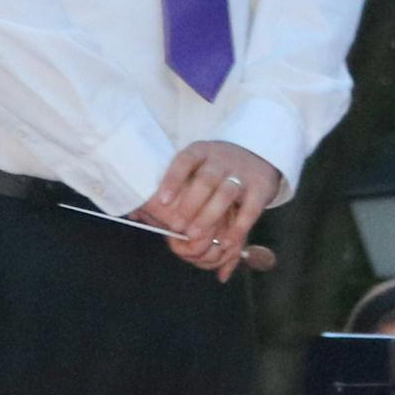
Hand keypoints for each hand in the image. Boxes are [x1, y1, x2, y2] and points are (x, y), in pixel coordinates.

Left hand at [139, 141, 283, 278]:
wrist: (259, 152)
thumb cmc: (215, 167)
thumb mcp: (196, 166)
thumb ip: (170, 189)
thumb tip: (134, 214)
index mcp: (201, 152)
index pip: (185, 161)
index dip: (173, 179)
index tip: (162, 201)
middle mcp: (221, 160)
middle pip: (206, 179)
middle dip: (190, 204)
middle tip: (177, 227)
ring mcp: (242, 173)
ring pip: (226, 193)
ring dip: (209, 216)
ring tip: (195, 235)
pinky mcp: (261, 188)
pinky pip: (250, 209)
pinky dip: (238, 228)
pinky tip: (225, 243)